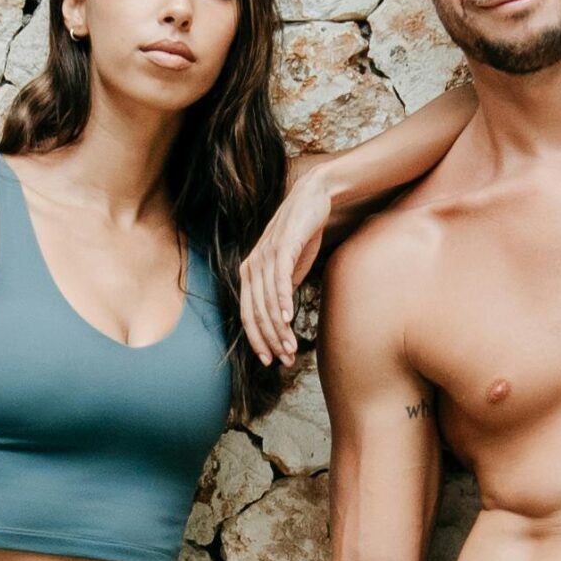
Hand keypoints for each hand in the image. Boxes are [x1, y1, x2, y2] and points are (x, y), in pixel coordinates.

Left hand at [237, 163, 335, 377]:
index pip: (248, 314)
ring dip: (279, 329)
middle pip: (257, 313)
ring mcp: (265, 256)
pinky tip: (289, 320)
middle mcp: (251, 266)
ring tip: (291, 348)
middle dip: (270, 340)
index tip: (269, 360)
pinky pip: (280, 281)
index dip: (257, 340)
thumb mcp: (289, 270)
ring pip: (268, 302)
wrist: (312, 200)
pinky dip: (283, 302)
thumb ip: (281, 292)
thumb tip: (281, 319)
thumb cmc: (301, 236)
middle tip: (285, 360)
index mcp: (249, 273)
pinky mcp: (282, 248)